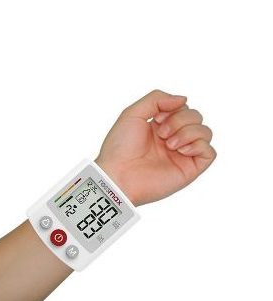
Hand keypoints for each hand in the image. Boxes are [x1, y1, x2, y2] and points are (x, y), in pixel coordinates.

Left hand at [95, 90, 216, 205]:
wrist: (117, 173)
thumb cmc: (120, 147)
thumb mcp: (133, 113)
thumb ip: (157, 99)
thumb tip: (184, 99)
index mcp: (160, 127)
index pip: (183, 107)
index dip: (174, 108)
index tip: (155, 119)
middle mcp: (173, 140)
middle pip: (196, 117)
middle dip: (180, 119)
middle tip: (161, 134)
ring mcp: (182, 155)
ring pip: (205, 132)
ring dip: (188, 132)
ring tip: (169, 144)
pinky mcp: (189, 170)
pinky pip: (210, 153)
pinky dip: (199, 145)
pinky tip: (181, 150)